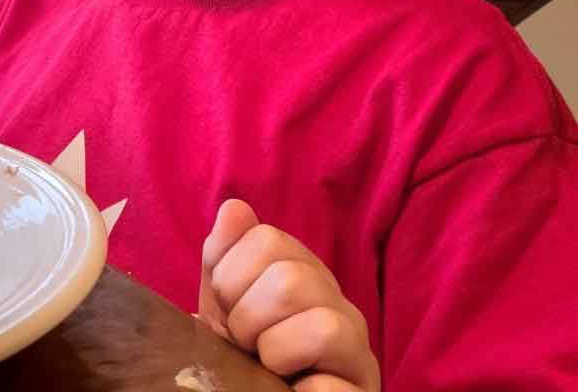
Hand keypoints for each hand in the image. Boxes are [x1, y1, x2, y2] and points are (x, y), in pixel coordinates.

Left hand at [198, 200, 378, 391]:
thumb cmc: (245, 359)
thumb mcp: (224, 305)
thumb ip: (222, 257)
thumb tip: (233, 209)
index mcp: (306, 272)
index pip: (265, 240)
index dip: (229, 278)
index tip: (228, 311)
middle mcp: (340, 303)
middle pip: (290, 279)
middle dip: (248, 318)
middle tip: (245, 345)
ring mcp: (357, 349)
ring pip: (322, 325)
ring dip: (274, 352)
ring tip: (268, 369)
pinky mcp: (360, 391)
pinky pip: (330, 386)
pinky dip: (300, 390)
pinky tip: (291, 390)